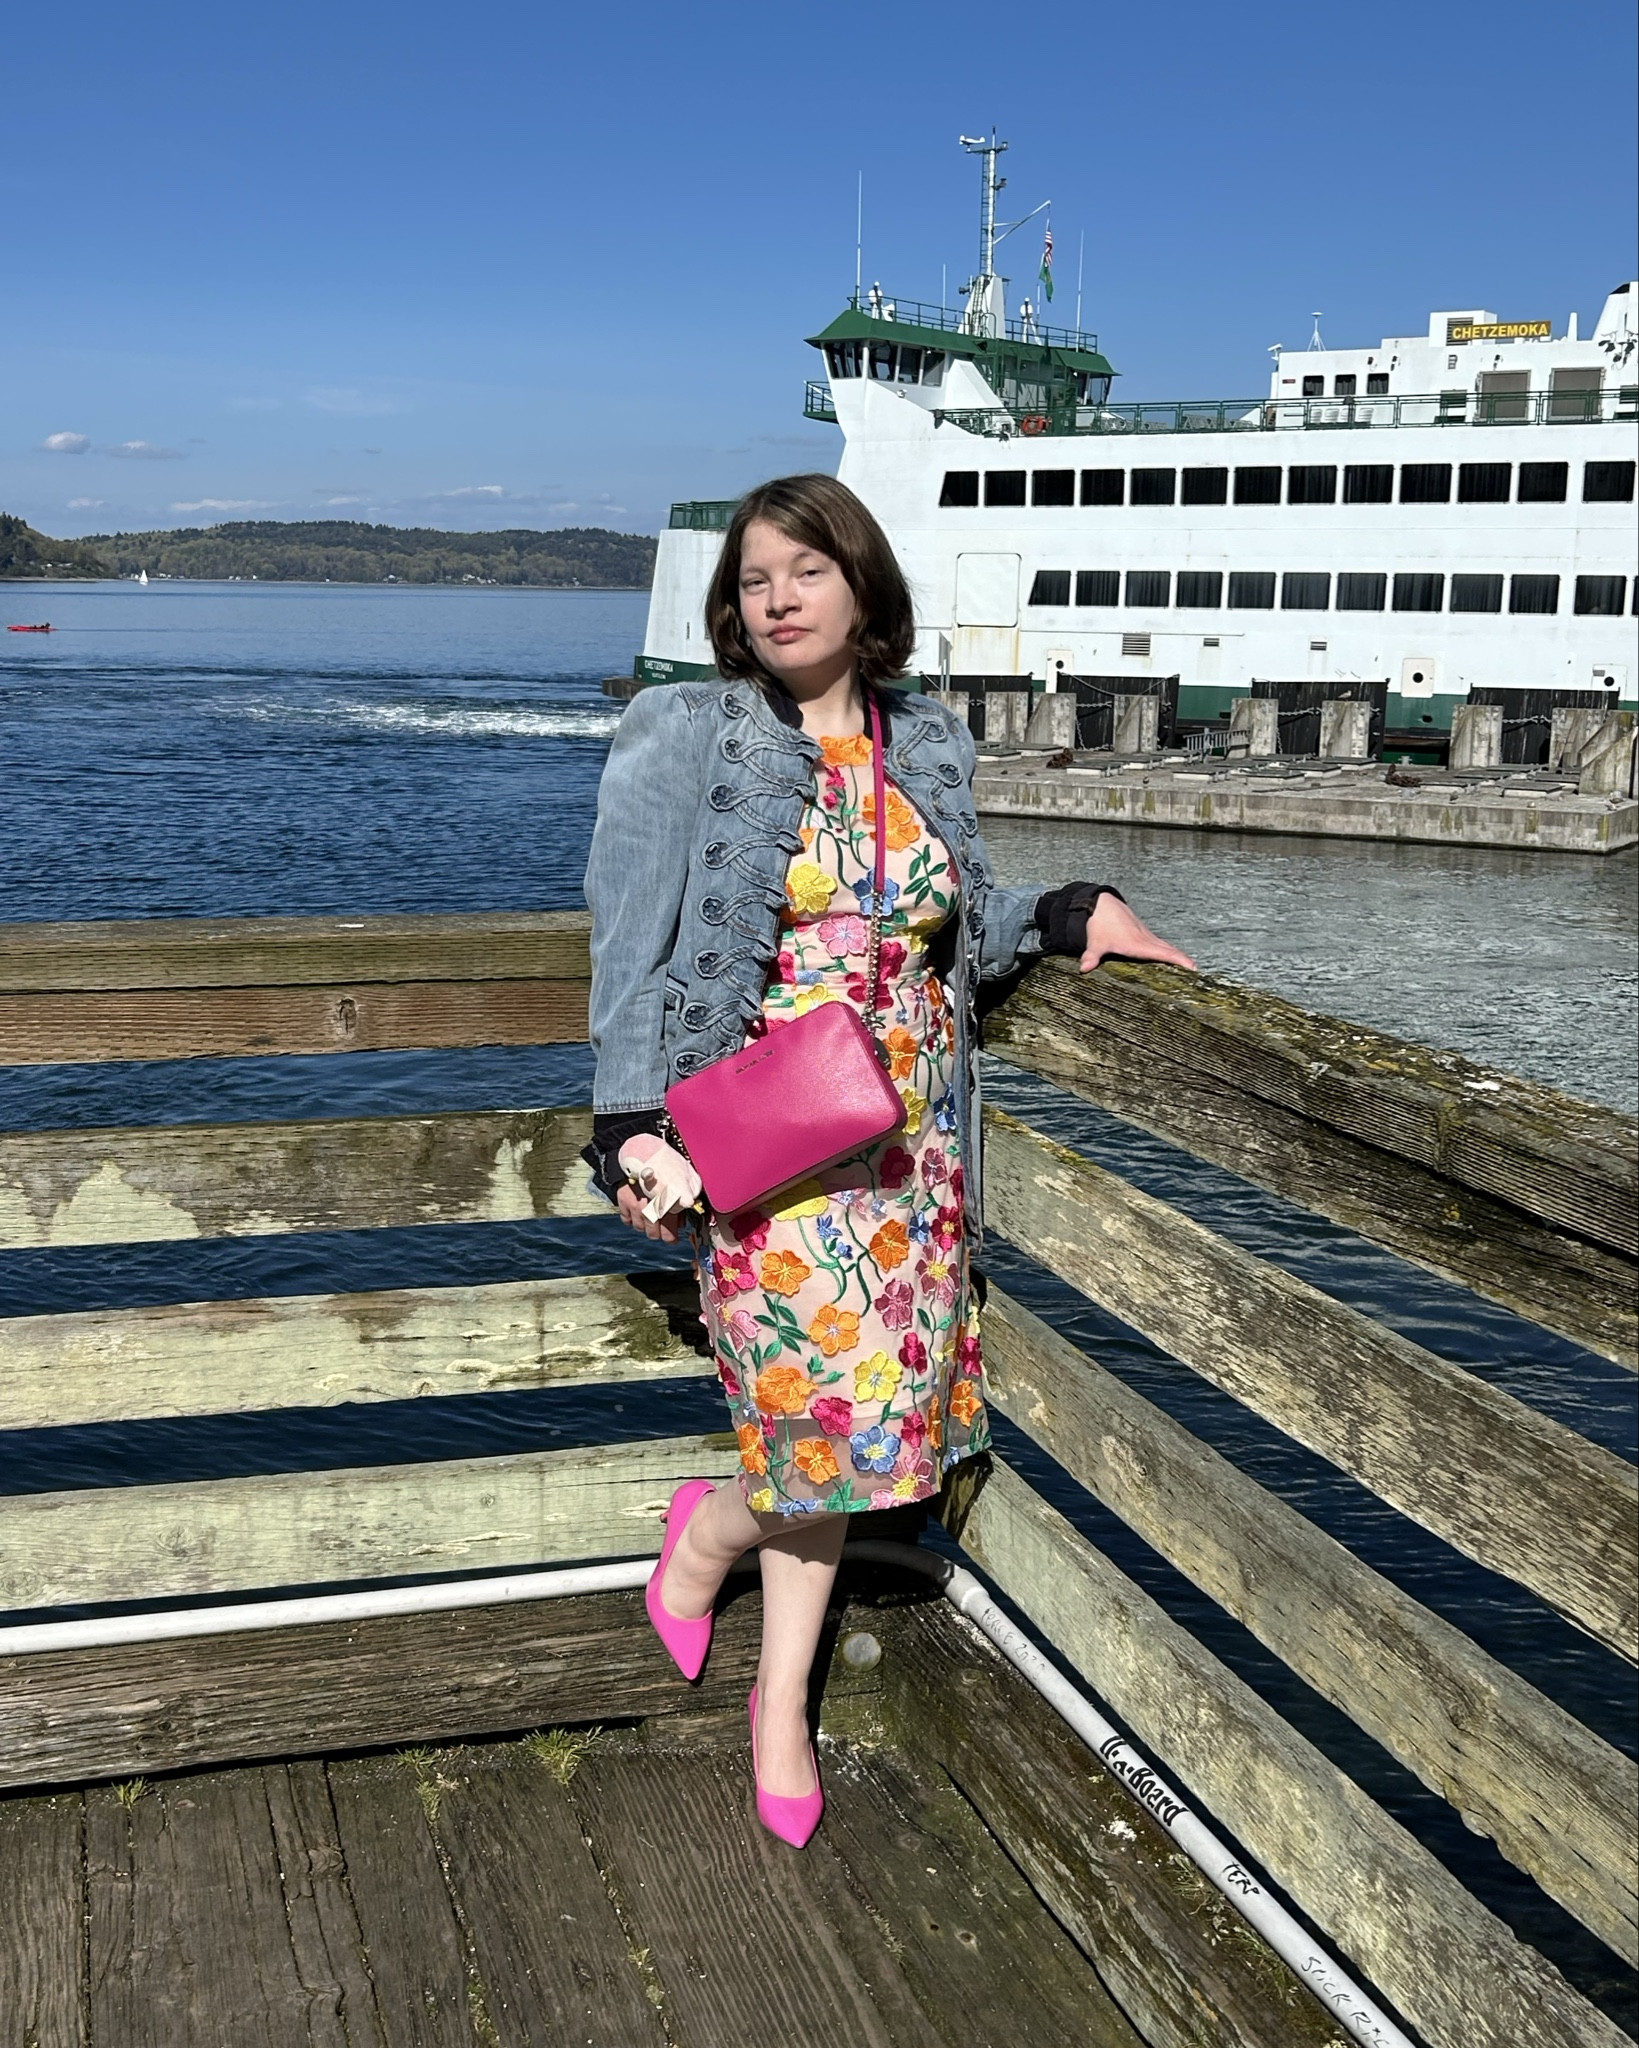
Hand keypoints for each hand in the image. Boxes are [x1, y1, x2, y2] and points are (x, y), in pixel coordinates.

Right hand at [614, 1133, 697, 1242]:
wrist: (637, 1151)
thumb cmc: (663, 1163)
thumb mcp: (680, 1178)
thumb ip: (683, 1198)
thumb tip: (684, 1216)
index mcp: (666, 1205)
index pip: (668, 1235)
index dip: (672, 1238)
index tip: (673, 1237)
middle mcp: (649, 1210)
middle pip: (653, 1234)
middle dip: (659, 1232)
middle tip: (663, 1227)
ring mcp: (634, 1207)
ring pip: (640, 1227)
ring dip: (645, 1224)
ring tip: (650, 1216)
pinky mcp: (622, 1202)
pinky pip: (626, 1220)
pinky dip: (632, 1218)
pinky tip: (637, 1211)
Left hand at [1079, 894, 1195, 973]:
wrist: (1101, 904)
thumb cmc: (1100, 924)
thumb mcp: (1095, 942)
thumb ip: (1092, 956)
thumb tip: (1084, 968)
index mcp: (1138, 943)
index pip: (1162, 953)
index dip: (1178, 960)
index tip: (1192, 967)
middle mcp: (1146, 939)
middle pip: (1170, 950)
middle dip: (1184, 961)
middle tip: (1198, 973)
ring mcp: (1146, 935)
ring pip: (1167, 946)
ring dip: (1179, 956)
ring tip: (1191, 969)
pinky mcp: (1144, 934)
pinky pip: (1161, 944)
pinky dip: (1170, 952)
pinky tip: (1173, 959)